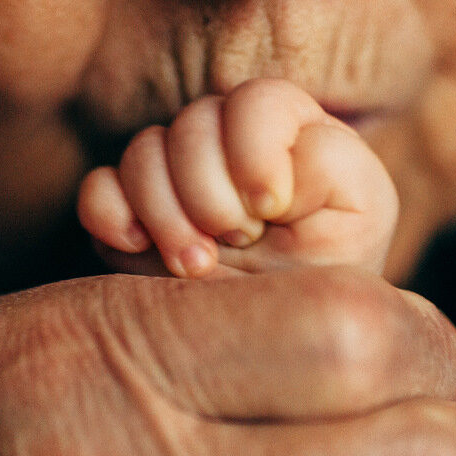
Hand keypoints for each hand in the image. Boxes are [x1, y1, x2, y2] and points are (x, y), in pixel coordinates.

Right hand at [78, 78, 396, 277]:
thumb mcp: (356, 226)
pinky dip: (110, 215)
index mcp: (293, 133)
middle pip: (193, 122)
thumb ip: (332, 167)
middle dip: (208, 193)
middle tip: (237, 244)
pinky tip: (137, 250)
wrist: (281, 354)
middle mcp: (231, 143)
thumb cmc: (328, 287)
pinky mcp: (133, 211)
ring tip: (195, 267)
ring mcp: (178, 174)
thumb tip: (274, 155)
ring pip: (142, 151)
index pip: (256, 101)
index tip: (269, 212)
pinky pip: (98, 188)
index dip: (253, 153)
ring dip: (165, 213)